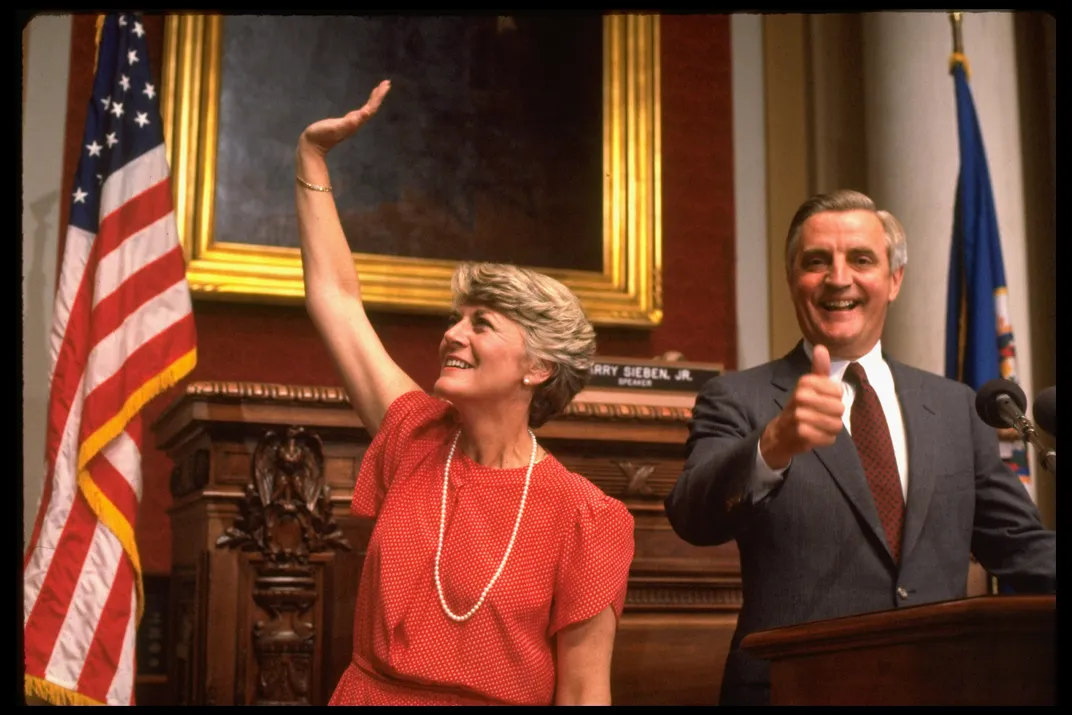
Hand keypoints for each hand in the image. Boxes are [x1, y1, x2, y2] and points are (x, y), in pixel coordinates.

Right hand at [298, 79, 390, 155]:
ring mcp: (351, 123)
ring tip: (378, 90)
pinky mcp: (345, 123)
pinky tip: (365, 106)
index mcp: (355, 122)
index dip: (378, 97)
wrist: (312, 147)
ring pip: (367, 110)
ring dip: (374, 100)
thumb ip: (349, 122)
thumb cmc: (322, 136)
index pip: (371, 108)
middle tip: (386, 83)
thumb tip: (364, 114)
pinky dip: (365, 105)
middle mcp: (356, 122)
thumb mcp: (335, 128)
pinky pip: (360, 112)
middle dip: (379, 96)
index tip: (386, 85)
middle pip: (372, 108)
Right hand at [760, 344, 844, 468]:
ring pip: (836, 424)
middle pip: (839, 408)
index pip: (839, 390)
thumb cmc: (799, 407)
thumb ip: (819, 368)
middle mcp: (801, 396)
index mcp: (804, 382)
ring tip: (818, 426)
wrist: (780, 433)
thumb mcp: (808, 386)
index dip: (835, 398)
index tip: (823, 400)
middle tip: (820, 415)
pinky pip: (829, 438)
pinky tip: (815, 436)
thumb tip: (821, 347)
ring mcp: (800, 415)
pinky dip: (825, 439)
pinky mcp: (802, 433)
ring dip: (830, 429)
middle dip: (834, 416)